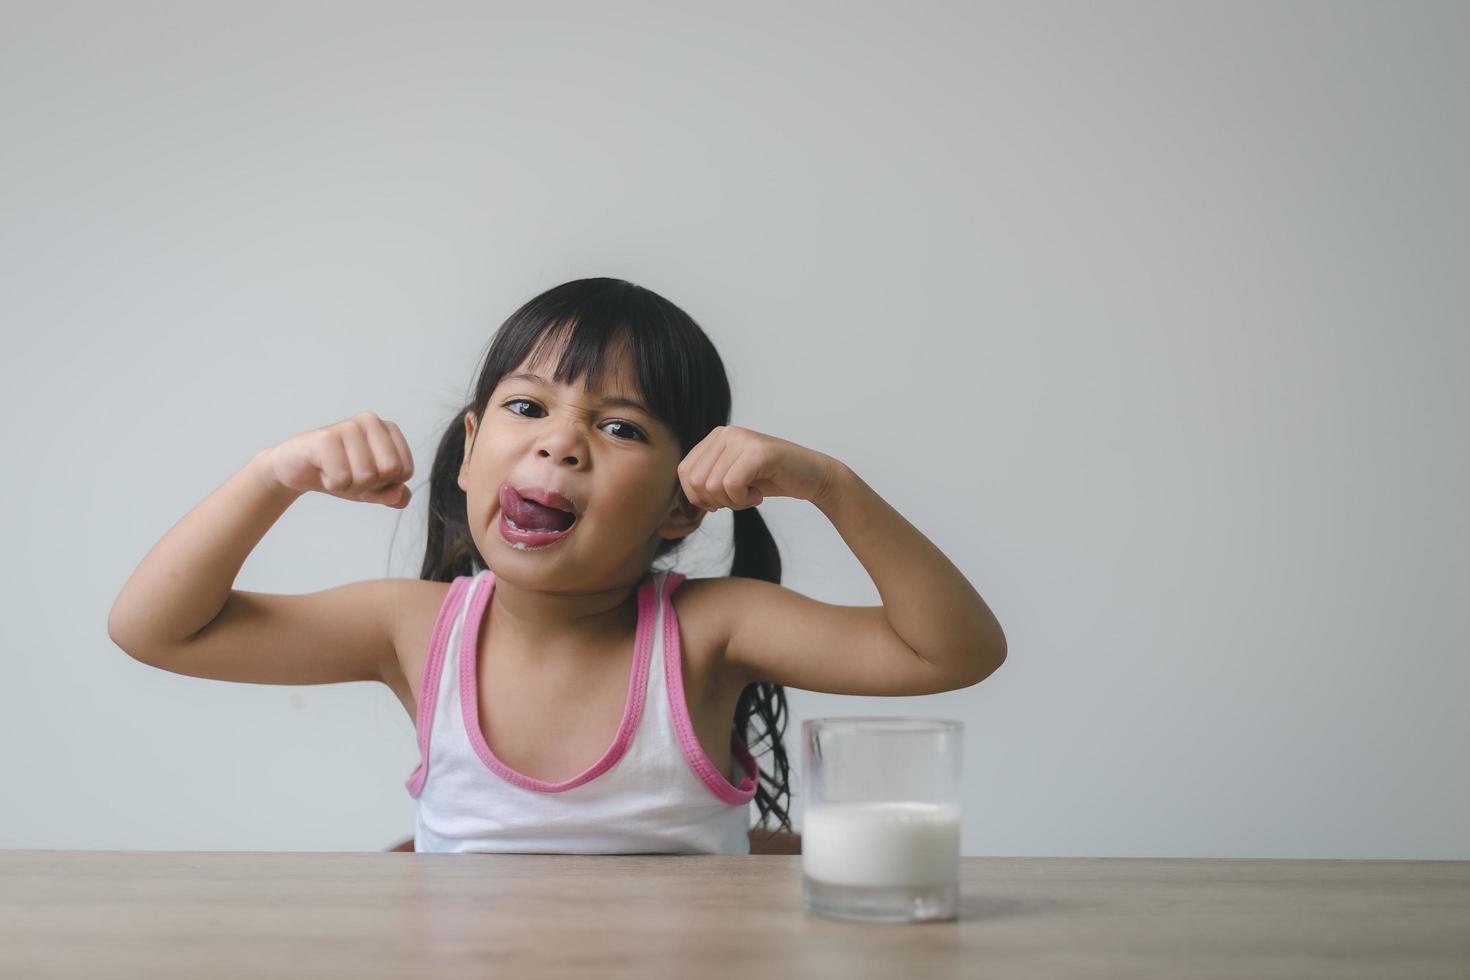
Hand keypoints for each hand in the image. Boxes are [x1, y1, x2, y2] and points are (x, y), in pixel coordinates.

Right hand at [259, 411, 414, 507]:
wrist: (296, 470)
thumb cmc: (339, 474)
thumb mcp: (372, 489)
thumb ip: (394, 494)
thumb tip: (400, 495)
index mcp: (388, 429)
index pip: (405, 470)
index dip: (386, 484)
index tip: (367, 475)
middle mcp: (370, 421)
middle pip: (389, 471)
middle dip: (369, 484)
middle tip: (349, 474)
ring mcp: (347, 426)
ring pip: (366, 476)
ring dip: (347, 485)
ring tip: (334, 471)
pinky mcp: (324, 437)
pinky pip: (342, 478)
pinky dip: (331, 483)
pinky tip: (322, 470)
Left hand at [677, 425, 841, 511]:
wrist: (812, 476)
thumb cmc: (772, 479)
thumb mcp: (732, 477)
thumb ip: (708, 481)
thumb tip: (688, 499)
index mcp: (716, 437)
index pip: (685, 472)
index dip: (698, 496)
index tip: (721, 502)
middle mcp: (726, 433)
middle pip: (696, 481)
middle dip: (716, 501)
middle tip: (739, 499)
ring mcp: (742, 439)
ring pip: (713, 486)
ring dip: (733, 502)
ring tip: (751, 495)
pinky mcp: (757, 452)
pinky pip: (732, 486)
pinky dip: (743, 500)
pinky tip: (759, 495)